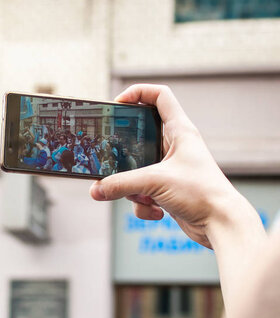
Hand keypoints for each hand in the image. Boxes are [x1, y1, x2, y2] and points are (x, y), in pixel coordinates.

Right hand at [89, 84, 247, 247]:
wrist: (221, 225)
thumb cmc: (202, 194)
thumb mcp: (154, 183)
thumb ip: (120, 184)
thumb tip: (97, 189)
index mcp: (179, 131)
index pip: (159, 95)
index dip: (137, 92)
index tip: (117, 105)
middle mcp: (174, 146)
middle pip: (139, 135)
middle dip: (123, 151)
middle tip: (109, 153)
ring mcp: (169, 167)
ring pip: (135, 168)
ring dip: (131, 185)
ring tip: (141, 196)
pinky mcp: (166, 188)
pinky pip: (141, 190)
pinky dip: (142, 203)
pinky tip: (156, 211)